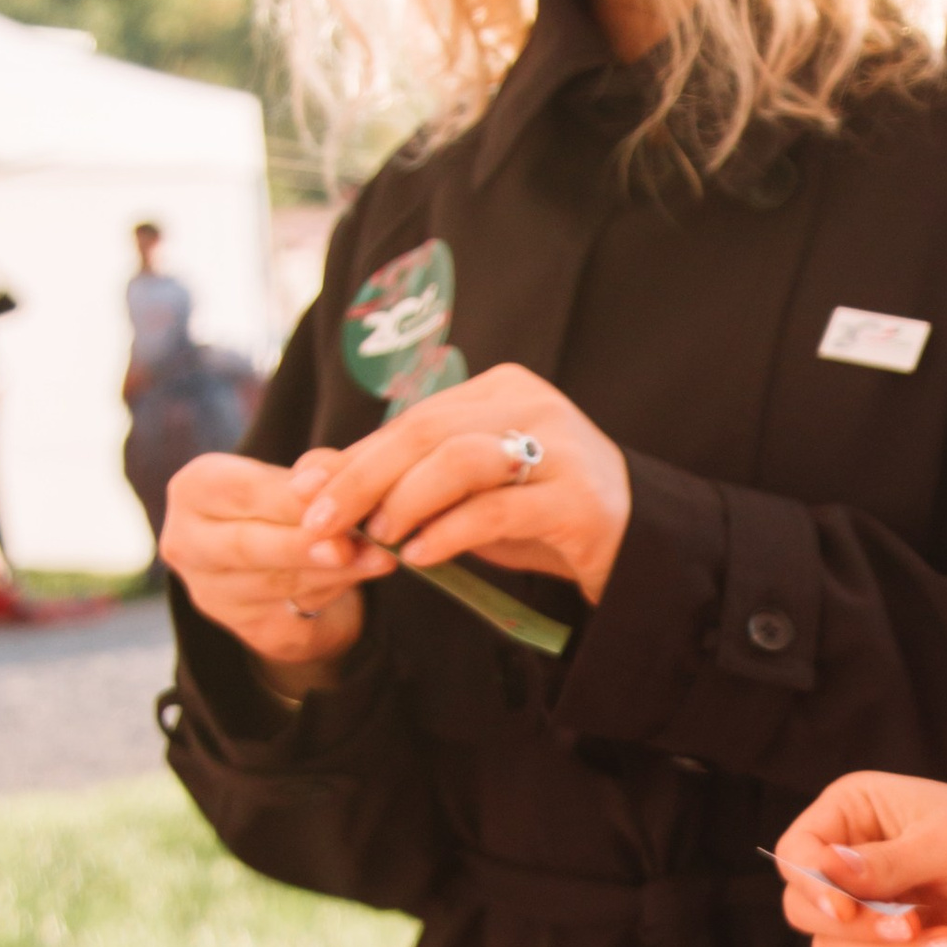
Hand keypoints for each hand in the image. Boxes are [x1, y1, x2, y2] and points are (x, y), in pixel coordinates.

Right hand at [160, 448, 367, 671]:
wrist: (290, 563)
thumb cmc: (288, 506)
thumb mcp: (298, 477)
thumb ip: (314, 473)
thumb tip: (325, 483)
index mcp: (193, 491)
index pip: (239, 493)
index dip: (287, 497)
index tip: (331, 494)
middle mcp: (188, 545)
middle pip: (246, 547)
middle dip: (301, 545)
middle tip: (347, 544)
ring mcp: (214, 594)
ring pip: (276, 583)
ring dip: (332, 572)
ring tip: (377, 558)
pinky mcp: (250, 630)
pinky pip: (296, 615)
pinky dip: (335, 592)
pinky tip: (363, 577)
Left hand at [295, 364, 629, 605]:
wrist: (640, 552)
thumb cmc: (541, 521)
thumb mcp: (464, 497)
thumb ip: (397, 480)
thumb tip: (312, 472)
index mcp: (503, 391)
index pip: (413, 417)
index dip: (355, 457)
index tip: (307, 495)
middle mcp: (534, 406)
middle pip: (426, 431)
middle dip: (363, 478)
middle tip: (321, 522)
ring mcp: (562, 449)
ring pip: (460, 460)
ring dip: (405, 502)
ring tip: (381, 540)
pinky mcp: (580, 499)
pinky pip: (498, 509)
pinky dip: (449, 531)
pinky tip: (422, 555)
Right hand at [773, 773, 946, 946]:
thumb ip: (887, 862)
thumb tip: (827, 871)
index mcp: (854, 811)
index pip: (796, 851)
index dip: (811, 884)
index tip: (842, 910)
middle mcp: (849, 860)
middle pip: (802, 910)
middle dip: (857, 927)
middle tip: (909, 926)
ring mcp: (867, 908)